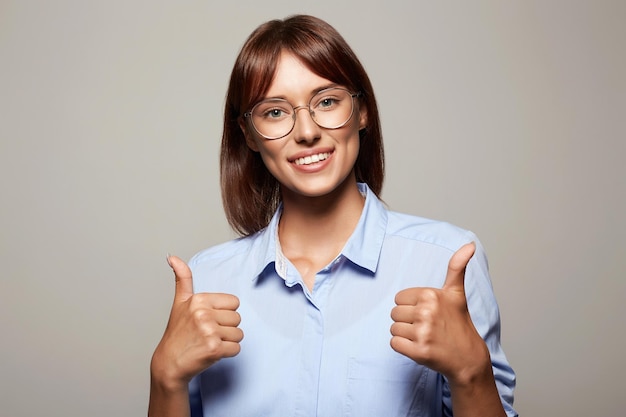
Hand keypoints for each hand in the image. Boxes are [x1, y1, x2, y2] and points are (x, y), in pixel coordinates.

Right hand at [151, 256, 243, 388]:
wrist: (169, 362)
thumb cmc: (178, 332)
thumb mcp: (180, 302)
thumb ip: (182, 278)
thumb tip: (172, 256)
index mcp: (199, 299)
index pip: (234, 302)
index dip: (224, 313)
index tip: (209, 320)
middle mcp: (203, 313)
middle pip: (237, 318)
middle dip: (226, 328)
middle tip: (208, 333)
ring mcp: (209, 331)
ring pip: (239, 334)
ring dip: (228, 341)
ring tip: (210, 342)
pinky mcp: (214, 349)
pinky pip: (236, 348)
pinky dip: (228, 353)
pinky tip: (212, 352)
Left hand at [390, 242, 489, 384]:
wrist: (468, 357)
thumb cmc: (459, 323)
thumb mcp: (456, 293)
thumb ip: (457, 267)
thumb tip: (470, 244)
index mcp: (431, 295)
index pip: (399, 298)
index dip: (411, 306)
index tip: (428, 313)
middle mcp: (426, 312)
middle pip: (394, 313)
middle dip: (407, 320)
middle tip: (427, 326)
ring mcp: (423, 333)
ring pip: (393, 329)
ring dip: (405, 335)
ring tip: (424, 336)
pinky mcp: (419, 352)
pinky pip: (394, 344)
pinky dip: (403, 347)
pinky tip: (419, 346)